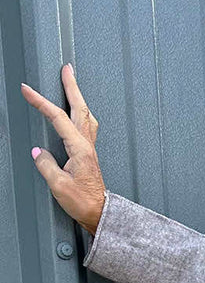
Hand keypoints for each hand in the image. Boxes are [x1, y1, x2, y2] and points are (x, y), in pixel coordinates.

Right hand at [21, 63, 105, 235]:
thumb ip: (46, 164)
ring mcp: (90, 149)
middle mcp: (87, 145)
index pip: (57, 117)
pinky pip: (86, 126)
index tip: (27, 90)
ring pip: (86, 115)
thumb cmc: (82, 202)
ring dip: (79, 97)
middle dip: (72, 86)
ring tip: (72, 83)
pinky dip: (81, 113)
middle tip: (67, 68)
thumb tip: (38, 151)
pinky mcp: (89, 154)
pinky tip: (78, 113)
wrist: (99, 214)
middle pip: (80, 108)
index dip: (41, 102)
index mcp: (79, 148)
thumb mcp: (58, 185)